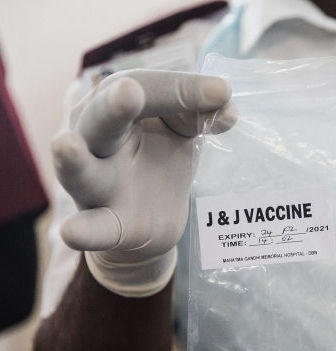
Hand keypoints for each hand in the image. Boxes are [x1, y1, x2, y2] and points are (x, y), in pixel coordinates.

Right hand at [52, 70, 235, 296]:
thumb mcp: (179, 132)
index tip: (222, 92)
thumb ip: (198, 115)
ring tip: (65, 145)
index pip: (145, 89)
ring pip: (80, 171)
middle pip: (100, 120)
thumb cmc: (159, 159)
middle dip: (113, 106)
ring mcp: (95, 185)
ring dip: (73, 160)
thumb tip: (227, 107)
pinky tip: (70, 233)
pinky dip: (83, 231)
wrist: (153, 219)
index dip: (181, 90)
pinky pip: (93, 228)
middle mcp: (93, 140)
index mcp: (113, 107)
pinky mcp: (108, 224)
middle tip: (129, 90)